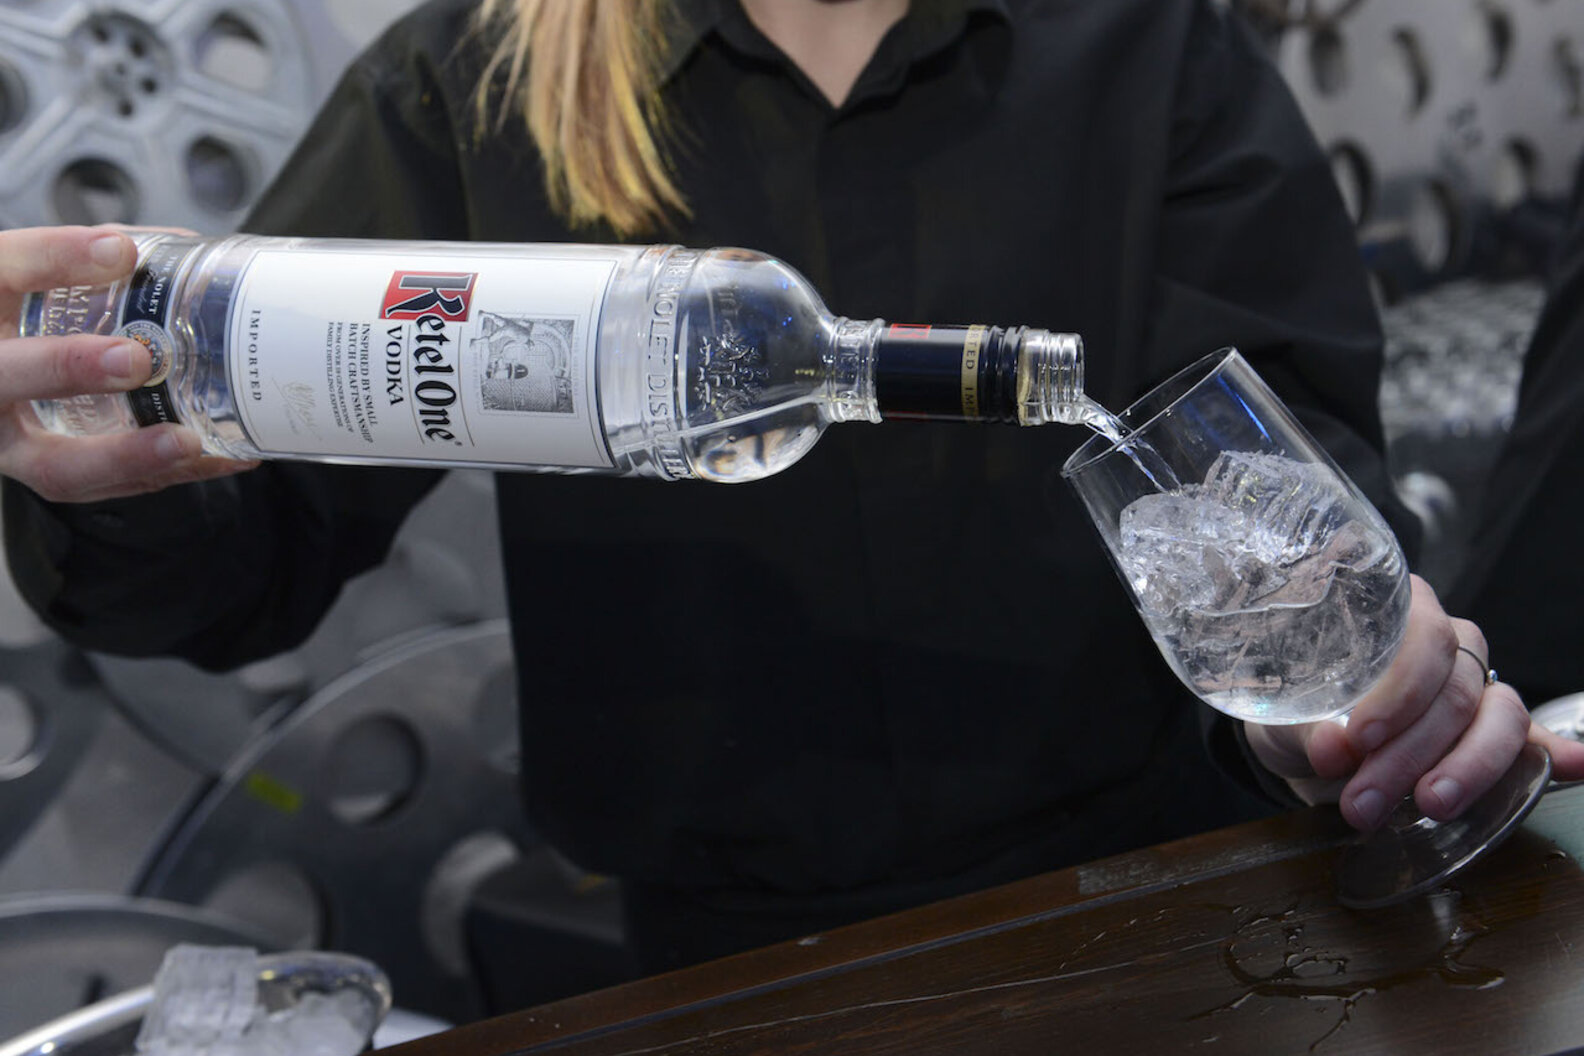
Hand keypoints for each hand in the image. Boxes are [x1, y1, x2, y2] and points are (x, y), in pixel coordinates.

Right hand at [0, 225, 254, 501]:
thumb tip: (167, 247)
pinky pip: (101, 486)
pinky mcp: (49, 472)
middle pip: (5, 377)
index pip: (1, 272)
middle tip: (134, 358)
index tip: (119, 250)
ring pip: (56, 464)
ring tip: (186, 440)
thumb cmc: (14, 318)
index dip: (55, 258)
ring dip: (126, 456)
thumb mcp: (30, 274)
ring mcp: (11, 440)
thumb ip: (82, 259)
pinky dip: (159, 473)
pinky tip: (214, 456)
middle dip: (68, 368)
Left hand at [1244, 574, 1583, 830]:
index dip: (1398, 691)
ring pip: (1497, 718)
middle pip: (1455, 691)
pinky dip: (1558, 755)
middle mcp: (1448, 640)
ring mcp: (1478, 683)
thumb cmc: (1294, 708)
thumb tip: (1332, 747)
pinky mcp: (1494, 731)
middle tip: (1363, 802)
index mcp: (1398, 611)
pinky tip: (1577, 766)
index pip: (1423, 638)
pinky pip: (1533, 739)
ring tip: (1430, 807)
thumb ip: (1308, 728)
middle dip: (1410, 754)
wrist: (1303, 742)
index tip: (1358, 740)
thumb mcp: (1285, 712)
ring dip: (1464, 770)